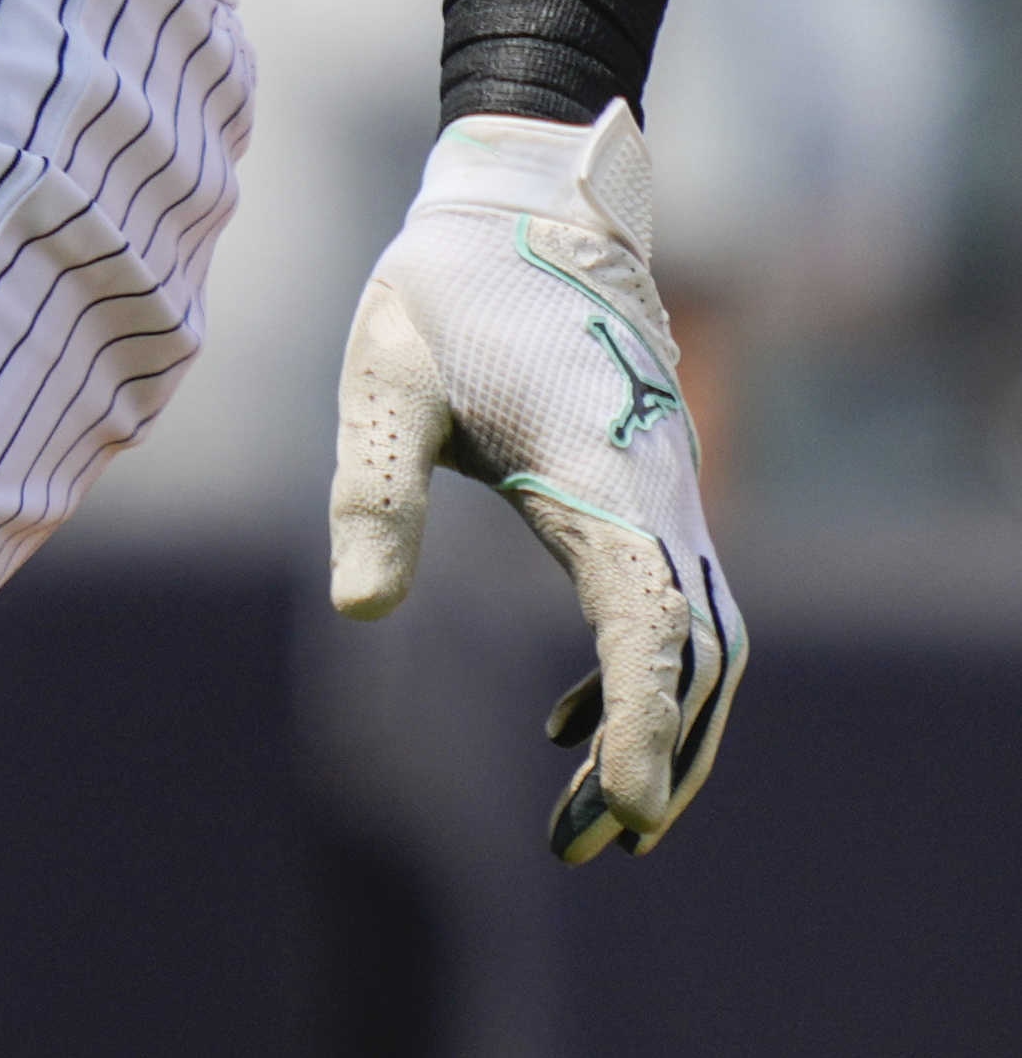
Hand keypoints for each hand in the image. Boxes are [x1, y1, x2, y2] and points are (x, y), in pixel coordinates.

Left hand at [330, 103, 748, 860]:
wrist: (516, 206)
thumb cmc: (442, 291)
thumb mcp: (384, 383)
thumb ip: (374, 493)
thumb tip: (361, 613)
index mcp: (600, 476)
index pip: (650, 628)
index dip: (643, 724)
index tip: (624, 810)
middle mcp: (655, 495)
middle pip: (696, 659)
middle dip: (659, 759)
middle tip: (588, 851)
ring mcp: (663, 495)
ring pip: (696, 642)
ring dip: (657, 732)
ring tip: (587, 826)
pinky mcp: (644, 491)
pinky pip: (667, 605)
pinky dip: (635, 678)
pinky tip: (565, 724)